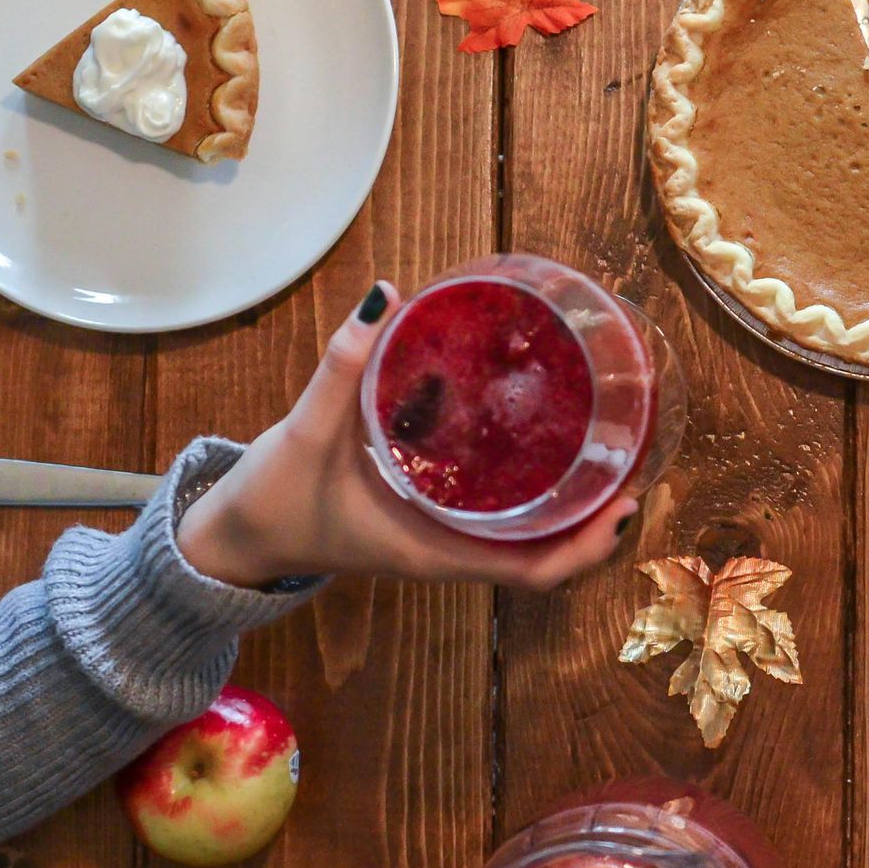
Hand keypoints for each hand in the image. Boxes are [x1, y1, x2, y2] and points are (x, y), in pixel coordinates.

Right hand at [177, 282, 635, 590]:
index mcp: (435, 551)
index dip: (588, 545)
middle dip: (597, 516)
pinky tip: (539, 436)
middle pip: (548, 551)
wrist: (234, 539)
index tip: (626, 502)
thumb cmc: (272, 501)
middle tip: (635, 455)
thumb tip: (383, 296)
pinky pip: (496, 511)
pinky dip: (529, 485)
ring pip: (527, 532)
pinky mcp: (429, 516)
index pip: (535, 571)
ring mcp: (442, 537)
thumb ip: (343, 367)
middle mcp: (450, 550)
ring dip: (571, 501)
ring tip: (608, 442)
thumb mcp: (305, 434)